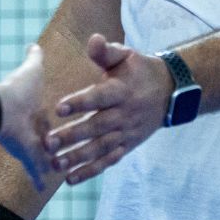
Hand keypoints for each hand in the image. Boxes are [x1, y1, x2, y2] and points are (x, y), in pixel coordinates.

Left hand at [0, 45, 58, 190]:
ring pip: (48, 158)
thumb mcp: (32, 71)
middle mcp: (37, 131)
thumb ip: (34, 58)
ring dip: (56, 163)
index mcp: (40, 113)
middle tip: (75, 148)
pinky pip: (36, 173)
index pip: (52, 118)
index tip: (69, 119)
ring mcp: (35, 147)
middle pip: (51, 140)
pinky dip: (37, 180)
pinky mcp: (32, 159)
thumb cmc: (18, 90)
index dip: (62, 119)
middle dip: (60, 145)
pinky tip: (42, 188)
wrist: (2, 110)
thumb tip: (33, 44)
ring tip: (69, 168)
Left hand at [45, 34, 169, 184]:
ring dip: (78, 158)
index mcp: (121, 90)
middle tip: (49, 142)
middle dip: (73, 136)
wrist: (170, 92)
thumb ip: (106, 51)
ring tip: (56, 164)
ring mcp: (126, 133)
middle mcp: (124, 114)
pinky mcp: (127, 146)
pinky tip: (71, 179)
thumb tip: (93, 39)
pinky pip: (108, 161)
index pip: (99, 97)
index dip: (80, 102)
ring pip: (100, 148)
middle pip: (96, 127)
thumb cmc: (140, 70)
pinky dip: (91, 171)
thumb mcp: (126, 56)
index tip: (58, 107)